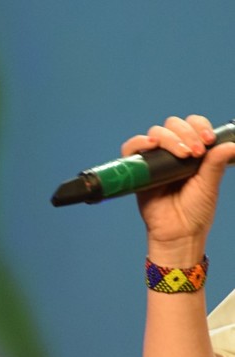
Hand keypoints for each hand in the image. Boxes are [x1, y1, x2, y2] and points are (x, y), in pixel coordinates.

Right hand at [121, 114, 234, 262]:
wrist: (177, 232)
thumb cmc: (195, 211)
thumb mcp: (210, 184)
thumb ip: (216, 163)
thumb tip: (231, 145)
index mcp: (193, 151)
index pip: (194, 125)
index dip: (200, 127)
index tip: (208, 141)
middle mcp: (173, 152)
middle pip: (174, 124)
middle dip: (187, 133)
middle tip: (196, 152)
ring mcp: (154, 160)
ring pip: (156, 133)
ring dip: (169, 138)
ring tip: (181, 155)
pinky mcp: (138, 170)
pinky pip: (131, 148)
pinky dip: (139, 142)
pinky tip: (152, 145)